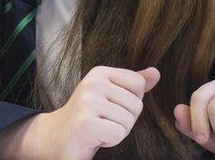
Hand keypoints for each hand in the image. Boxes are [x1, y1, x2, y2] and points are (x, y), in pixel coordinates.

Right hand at [30, 66, 159, 159]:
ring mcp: (88, 103)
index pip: (138, 84)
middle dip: (124, 119)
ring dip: (116, 131)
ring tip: (98, 128)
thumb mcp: (110, 95)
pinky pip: (119, 133)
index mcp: (99, 73)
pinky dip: (110, 140)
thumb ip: (132, 84)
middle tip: (102, 120)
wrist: (58, 136)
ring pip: (128, 121)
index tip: (110, 106)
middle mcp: (92, 83)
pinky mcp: (86, 123)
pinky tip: (95, 137)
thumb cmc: (89, 116)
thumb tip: (155, 72)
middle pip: (136, 105)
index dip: (130, 101)